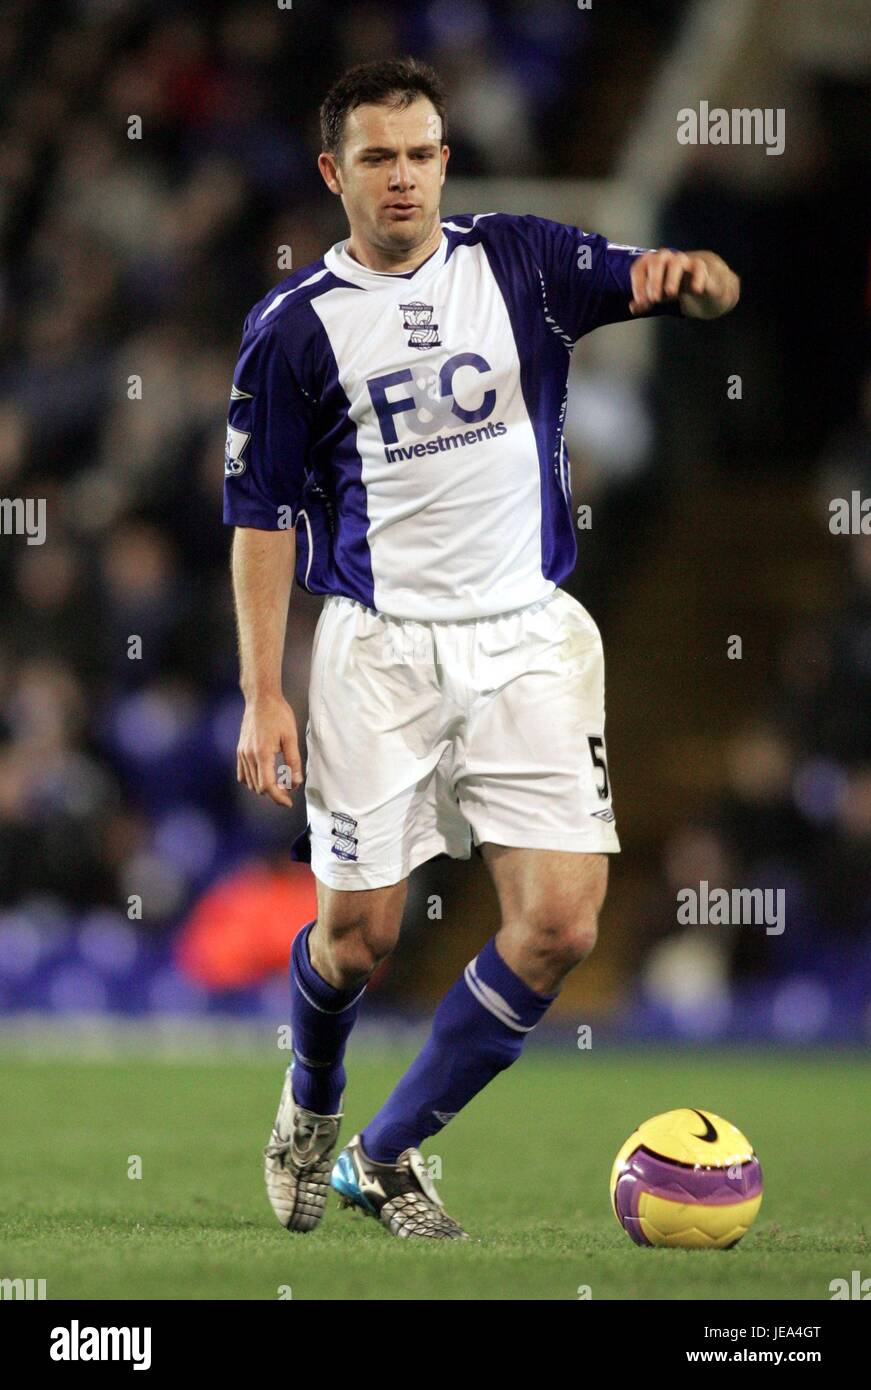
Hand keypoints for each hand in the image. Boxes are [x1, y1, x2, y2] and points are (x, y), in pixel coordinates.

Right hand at [236, 694, 302, 808]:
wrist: (260, 699)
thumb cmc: (278, 714)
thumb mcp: (291, 737)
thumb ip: (293, 761)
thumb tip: (295, 782)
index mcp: (262, 753)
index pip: (267, 786)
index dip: (278, 797)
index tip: (288, 802)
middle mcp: (249, 756)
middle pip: (258, 787)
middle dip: (274, 793)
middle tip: (288, 790)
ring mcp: (242, 753)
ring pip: (250, 782)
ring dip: (264, 787)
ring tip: (279, 783)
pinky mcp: (240, 750)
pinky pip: (242, 773)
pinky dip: (253, 780)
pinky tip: (264, 775)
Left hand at [629, 248, 707, 314]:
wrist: (696, 280)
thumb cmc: (670, 285)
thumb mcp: (656, 295)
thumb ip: (643, 302)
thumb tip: (633, 307)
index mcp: (651, 263)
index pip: (639, 267)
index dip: (638, 284)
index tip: (641, 301)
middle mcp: (666, 258)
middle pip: (657, 260)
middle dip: (654, 280)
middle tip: (654, 299)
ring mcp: (683, 261)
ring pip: (677, 262)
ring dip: (672, 278)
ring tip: (670, 294)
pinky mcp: (700, 267)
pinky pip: (699, 267)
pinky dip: (697, 278)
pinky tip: (695, 291)